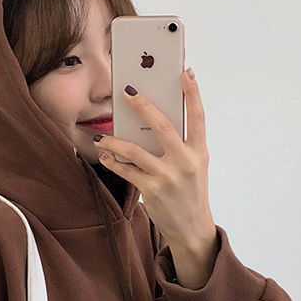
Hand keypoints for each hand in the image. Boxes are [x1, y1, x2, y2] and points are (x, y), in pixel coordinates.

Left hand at [96, 67, 215, 251]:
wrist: (191, 228)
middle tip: (127, 91)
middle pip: (162, 126)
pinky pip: (126, 170)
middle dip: (142, 105)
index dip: (193, 94)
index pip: (198, 117)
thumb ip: (181, 144)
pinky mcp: (151, 190)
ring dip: (114, 141)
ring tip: (101, 137)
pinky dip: (112, 162)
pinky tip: (105, 156)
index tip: (185, 73)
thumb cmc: (190, 191)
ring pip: (134, 150)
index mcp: (199, 152)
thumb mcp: (194, 166)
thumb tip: (153, 120)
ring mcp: (168, 177)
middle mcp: (185, 162)